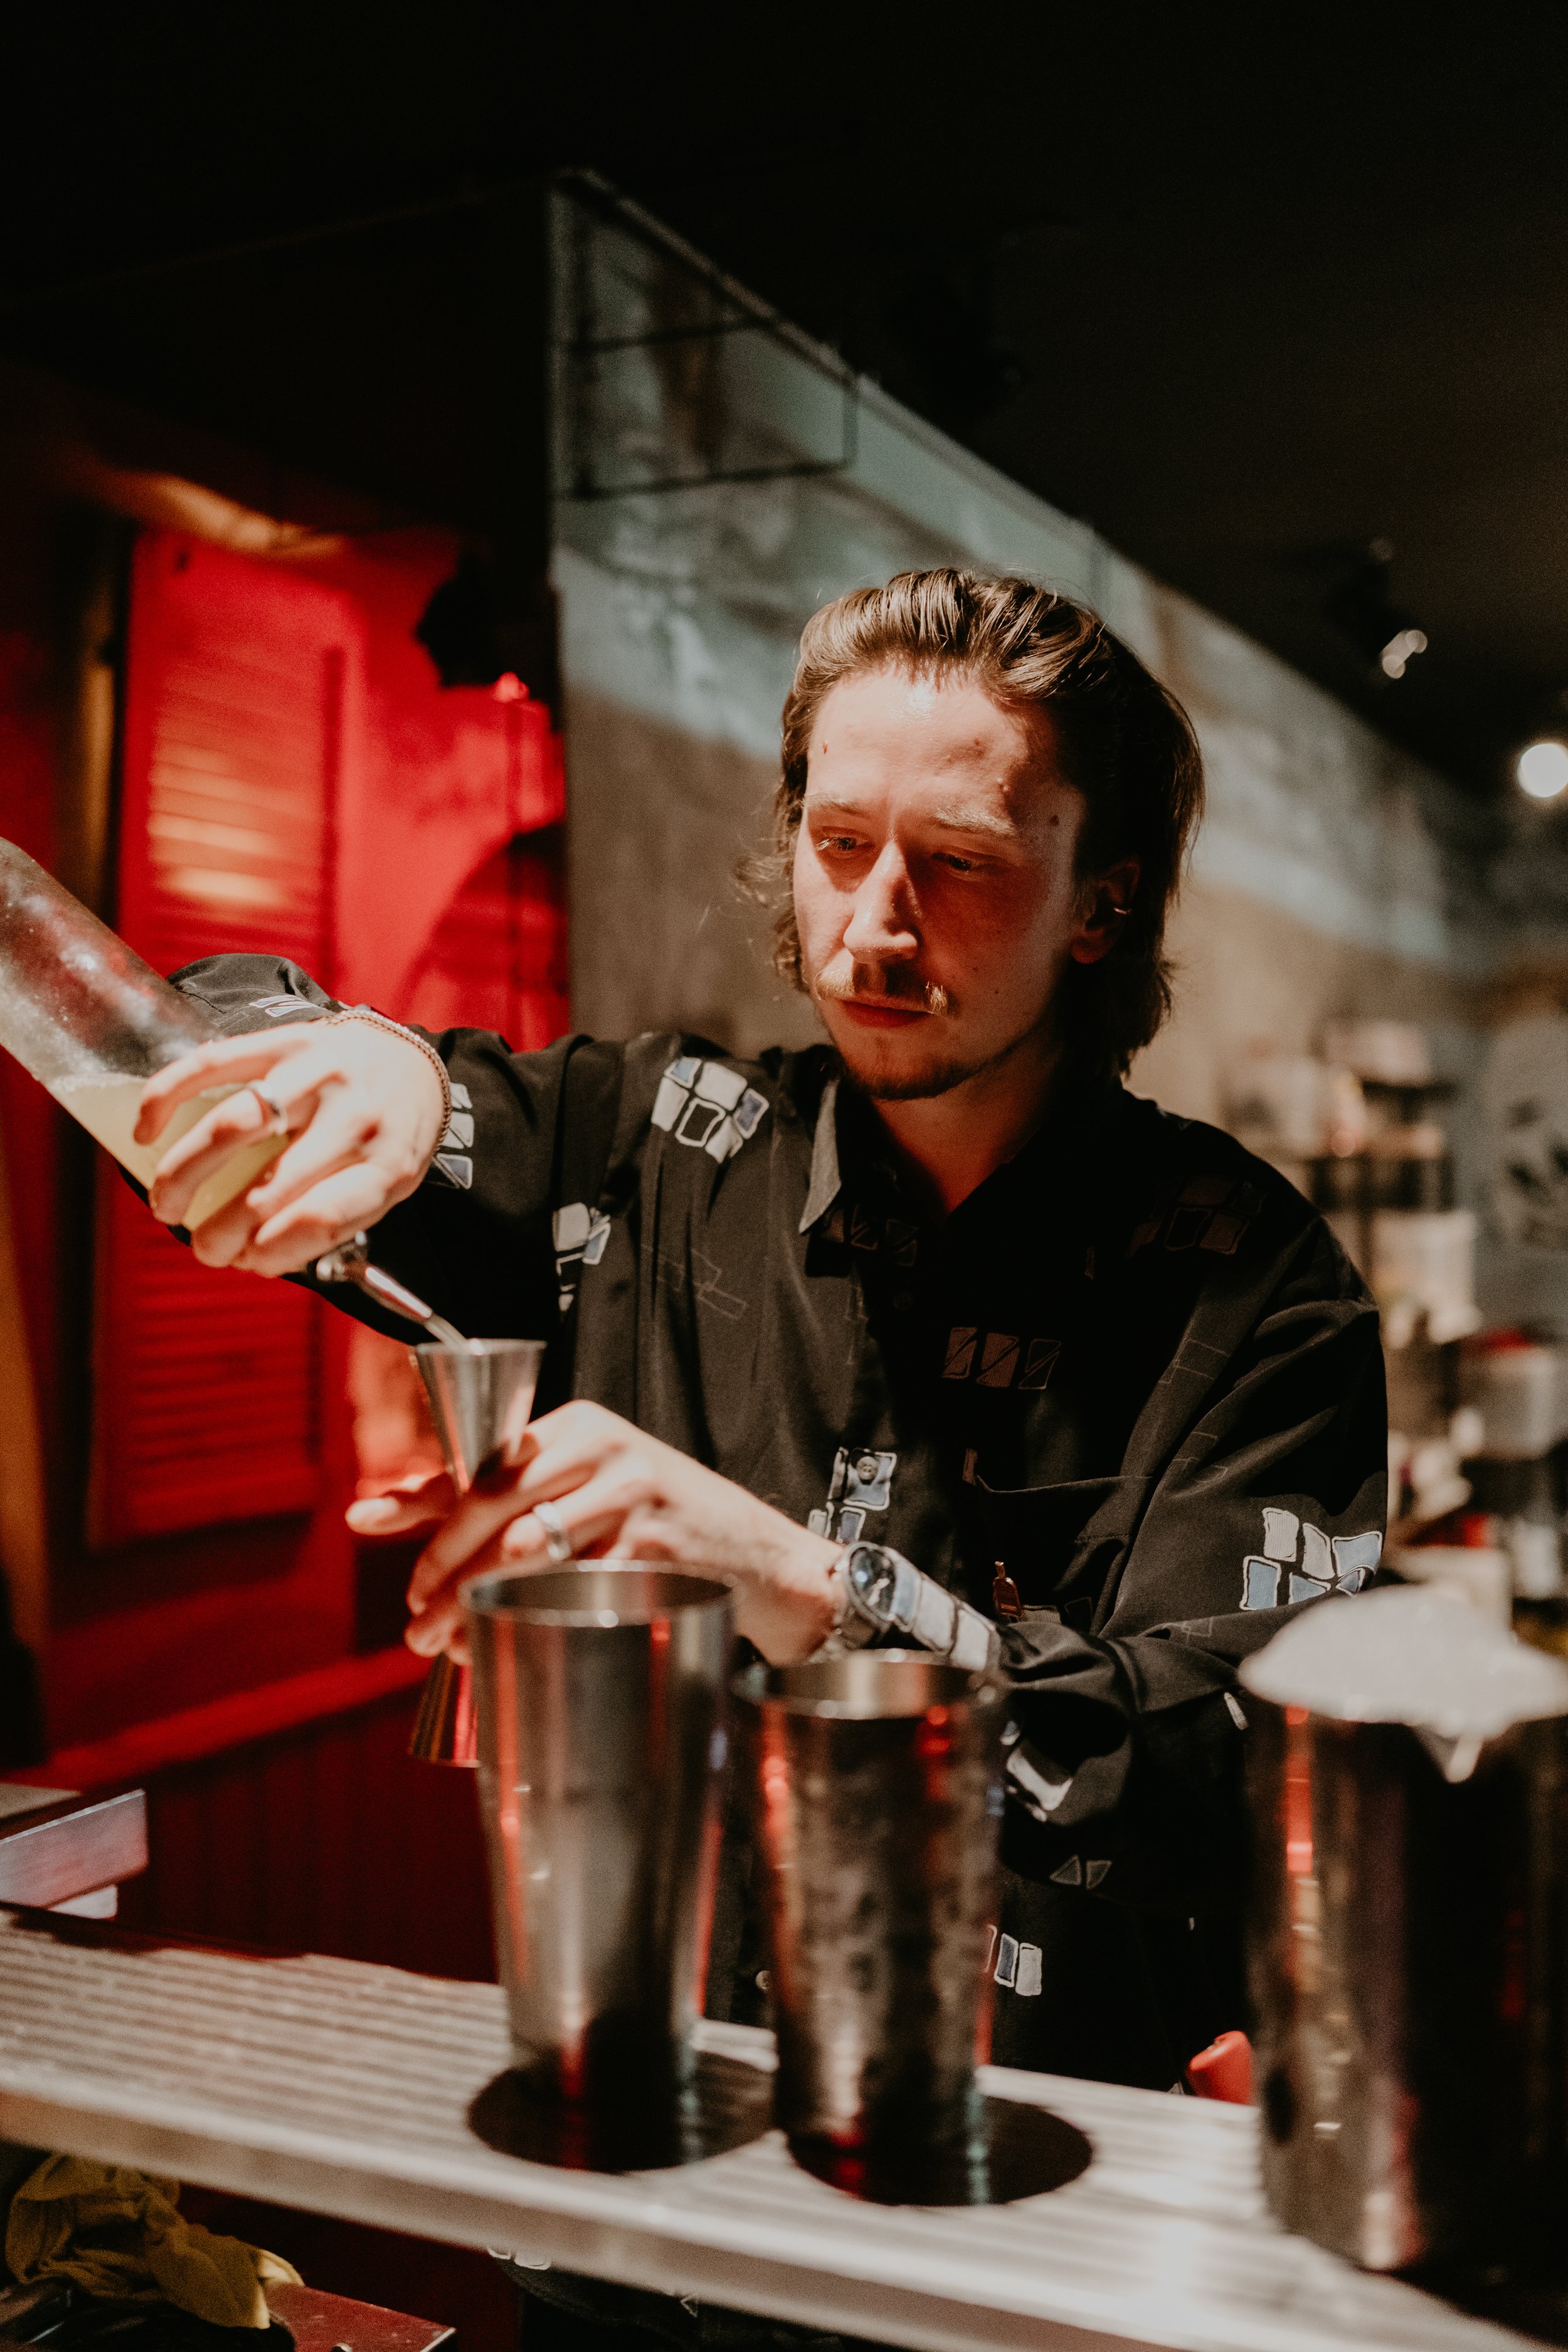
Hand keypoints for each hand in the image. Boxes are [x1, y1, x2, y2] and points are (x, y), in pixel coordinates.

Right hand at [138, 1018, 446, 1274]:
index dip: (272, 1251)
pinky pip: (213, 1065)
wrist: (410, 1060)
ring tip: (165, 1205)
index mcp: (387, 1164)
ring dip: (184, 1174)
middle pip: (270, 1184)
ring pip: (232, 1125)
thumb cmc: (390, 1136)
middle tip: (203, 1249)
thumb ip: (336, 1221)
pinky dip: (167, 1097)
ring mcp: (318, 1074)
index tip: (247, 1263)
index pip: (321, 1217)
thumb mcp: (389, 1187)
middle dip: (221, 1231)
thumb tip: (257, 1259)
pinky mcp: (285, 1040)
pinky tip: (147, 1131)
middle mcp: (355, 1117)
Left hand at [382, 1400, 839, 1666]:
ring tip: (445, 1641)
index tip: (374, 1537)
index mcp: (580, 1425)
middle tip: (414, 1622)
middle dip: (443, 1572)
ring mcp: (635, 1498)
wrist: (760, 1556)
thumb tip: (374, 1510)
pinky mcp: (656, 1549)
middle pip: (497, 1509)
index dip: (425, 1511)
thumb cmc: (656, 1521)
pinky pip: (573, 1587)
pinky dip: (530, 1620)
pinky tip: (507, 1641)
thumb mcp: (583, 1487)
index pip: (483, 1468)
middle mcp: (606, 1451)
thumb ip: (492, 1494)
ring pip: (527, 1553)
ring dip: (475, 1604)